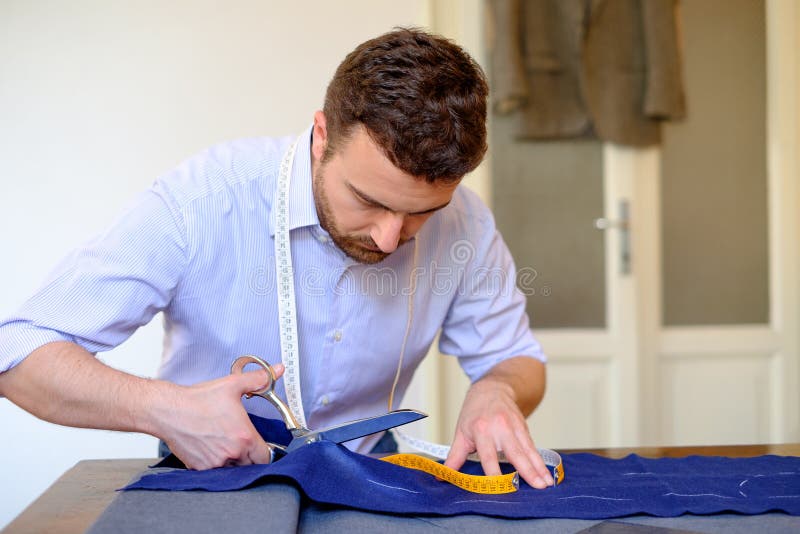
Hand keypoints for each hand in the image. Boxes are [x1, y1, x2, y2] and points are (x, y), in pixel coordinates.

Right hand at [153, 363, 284, 469]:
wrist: (168, 411)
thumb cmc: (198, 400)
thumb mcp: (233, 385)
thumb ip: (259, 379)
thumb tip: (278, 370)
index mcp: (244, 437)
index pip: (265, 456)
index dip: (265, 451)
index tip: (260, 445)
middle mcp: (232, 453)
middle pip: (250, 465)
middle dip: (249, 456)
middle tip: (240, 441)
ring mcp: (215, 463)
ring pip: (233, 469)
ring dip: (233, 461)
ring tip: (224, 444)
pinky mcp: (199, 468)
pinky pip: (214, 471)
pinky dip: (215, 463)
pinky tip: (210, 447)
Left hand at [444, 376, 553, 488]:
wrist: (492, 388)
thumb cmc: (475, 411)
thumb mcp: (461, 432)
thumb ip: (454, 457)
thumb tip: (443, 476)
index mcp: (481, 430)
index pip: (488, 456)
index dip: (494, 473)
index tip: (500, 488)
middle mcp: (500, 428)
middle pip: (515, 453)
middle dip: (527, 471)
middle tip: (538, 486)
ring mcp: (514, 427)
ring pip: (528, 450)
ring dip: (539, 468)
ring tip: (547, 483)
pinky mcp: (524, 428)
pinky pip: (532, 446)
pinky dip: (539, 460)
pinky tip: (546, 472)